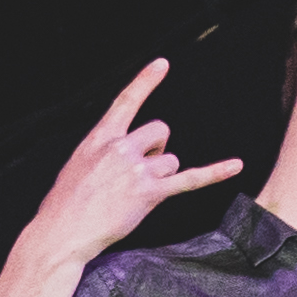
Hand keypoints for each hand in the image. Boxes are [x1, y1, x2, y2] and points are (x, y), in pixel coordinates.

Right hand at [0, 61, 249, 296]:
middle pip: (160, 130)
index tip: (162, 64)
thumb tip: (134, 159)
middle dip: (157, 149)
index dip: (145, 81)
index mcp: (99, 138)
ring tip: (135, 197)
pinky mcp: (149, 193)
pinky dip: (214, 172)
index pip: (126, 101)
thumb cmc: (65, 206)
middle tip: (141, 173)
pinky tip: (235, 166)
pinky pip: (189, 179)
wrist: (61, 233)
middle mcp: (120, 148)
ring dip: (160, 177)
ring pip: (169, 162)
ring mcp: (136, 170)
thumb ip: (104, 154)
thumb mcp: (77, 166)